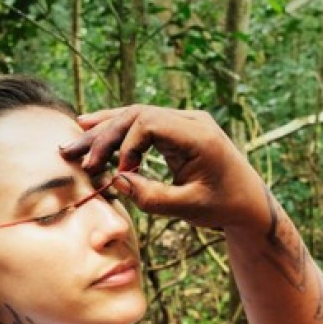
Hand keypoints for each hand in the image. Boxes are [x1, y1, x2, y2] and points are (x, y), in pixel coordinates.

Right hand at [59, 106, 268, 231]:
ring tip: (74, 137)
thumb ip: (152, 197)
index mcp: (198, 134)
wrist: (250, 203)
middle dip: (103, 134)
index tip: (117, 174)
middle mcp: (191, 120)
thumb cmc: (224, 207)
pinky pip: (143, 124)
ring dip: (105, 128)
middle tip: (72, 153)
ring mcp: (184, 122)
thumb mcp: (188, 208)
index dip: (125, 146)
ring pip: (137, 115)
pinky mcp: (178, 130)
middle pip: (137, 115)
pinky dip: (119, 130)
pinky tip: (93, 130)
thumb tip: (116, 180)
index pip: (148, 123)